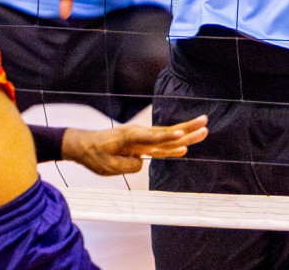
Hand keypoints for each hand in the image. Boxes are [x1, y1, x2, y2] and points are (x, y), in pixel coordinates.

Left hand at [62, 116, 208, 175]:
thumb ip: (129, 165)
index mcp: (130, 137)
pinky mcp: (141, 145)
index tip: (181, 138)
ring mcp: (141, 139)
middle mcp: (139, 135)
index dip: (167, 139)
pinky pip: (160, 146)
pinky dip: (173, 146)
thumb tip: (142, 163)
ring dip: (185, 134)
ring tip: (204, 130)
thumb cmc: (94, 154)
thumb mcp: (108, 166)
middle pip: (167, 133)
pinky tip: (185, 147)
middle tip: (205, 123)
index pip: (153, 138)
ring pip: (167, 137)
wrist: (83, 145)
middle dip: (187, 129)